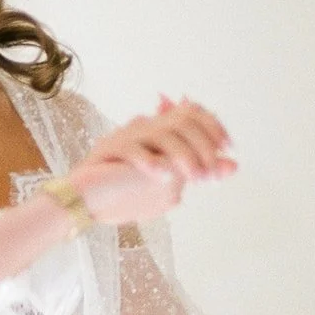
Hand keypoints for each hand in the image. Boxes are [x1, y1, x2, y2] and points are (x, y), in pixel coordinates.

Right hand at [67, 97, 235, 223]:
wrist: (81, 201)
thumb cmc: (124, 193)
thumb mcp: (169, 185)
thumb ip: (198, 170)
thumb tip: (233, 165)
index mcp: (160, 133)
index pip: (193, 113)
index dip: (215, 127)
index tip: (230, 148)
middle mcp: (145, 129)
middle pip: (184, 122)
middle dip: (204, 149)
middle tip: (208, 177)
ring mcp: (126, 137)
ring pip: (164, 134)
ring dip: (184, 157)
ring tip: (193, 179)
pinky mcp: (109, 150)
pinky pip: (134, 150)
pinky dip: (151, 163)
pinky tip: (161, 178)